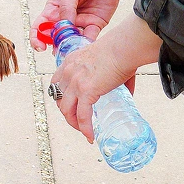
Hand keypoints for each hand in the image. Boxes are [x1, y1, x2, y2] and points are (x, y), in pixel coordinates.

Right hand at [30, 0, 128, 51]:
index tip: (40, 47)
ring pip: (71, 40)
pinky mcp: (93, 26)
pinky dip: (85, 44)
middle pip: (55, 37)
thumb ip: (66, 7)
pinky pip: (88, 38)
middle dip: (54, 46)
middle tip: (58, 49)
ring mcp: (79, 23)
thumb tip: (63, 26)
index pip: (40, 27)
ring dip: (69, 47)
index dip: (37, 38)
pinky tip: (83, 46)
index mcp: (54, 9)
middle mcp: (65, 19)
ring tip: (70, 49)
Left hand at [50, 14, 161, 142]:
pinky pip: (82, 116)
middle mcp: (68, 72)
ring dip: (74, 123)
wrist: (124, 47)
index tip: (69, 105)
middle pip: (59, 100)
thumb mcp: (105, 61)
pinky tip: (90, 136)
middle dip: (67, 113)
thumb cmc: (121, 50)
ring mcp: (75, 83)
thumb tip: (127, 94)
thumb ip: (111, 76)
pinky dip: (85, 128)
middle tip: (78, 121)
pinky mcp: (86, 91)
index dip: (61, 97)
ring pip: (67, 111)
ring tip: (84, 130)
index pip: (56, 84)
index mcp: (70, 62)